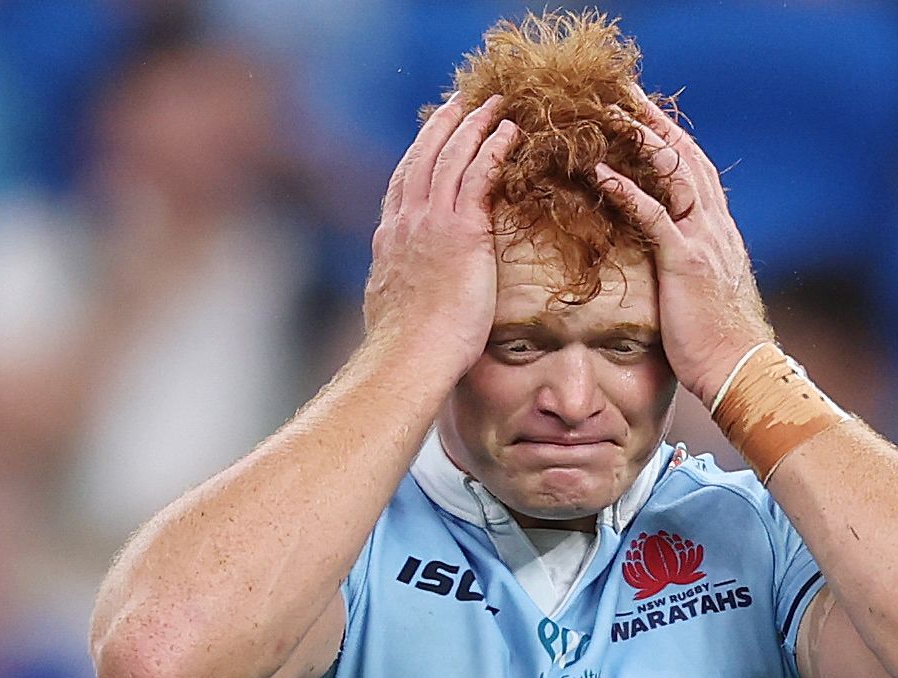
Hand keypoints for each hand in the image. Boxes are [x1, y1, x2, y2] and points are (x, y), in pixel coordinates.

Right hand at [364, 94, 519, 382]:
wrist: (409, 357)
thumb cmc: (407, 350)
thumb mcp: (395, 309)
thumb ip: (402, 290)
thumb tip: (402, 297)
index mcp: (389, 241)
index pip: (402, 184)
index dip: (418, 154)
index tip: (432, 135)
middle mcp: (405, 223)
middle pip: (423, 157)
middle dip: (443, 125)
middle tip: (461, 101)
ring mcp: (431, 223)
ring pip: (451, 157)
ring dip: (472, 125)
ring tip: (492, 104)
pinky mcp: (461, 231)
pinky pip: (478, 175)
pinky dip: (493, 147)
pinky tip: (509, 132)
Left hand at [594, 94, 772, 402]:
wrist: (739, 368)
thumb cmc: (718, 341)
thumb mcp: (705, 292)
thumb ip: (690, 265)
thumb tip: (670, 261)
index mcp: (718, 232)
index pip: (696, 171)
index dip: (672, 139)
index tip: (648, 115)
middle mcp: (714, 226)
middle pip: (685, 157)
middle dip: (656, 122)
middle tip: (624, 91)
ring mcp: (702, 240)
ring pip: (673, 175)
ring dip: (640, 140)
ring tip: (608, 114)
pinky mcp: (685, 262)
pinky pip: (654, 216)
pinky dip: (627, 191)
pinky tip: (601, 172)